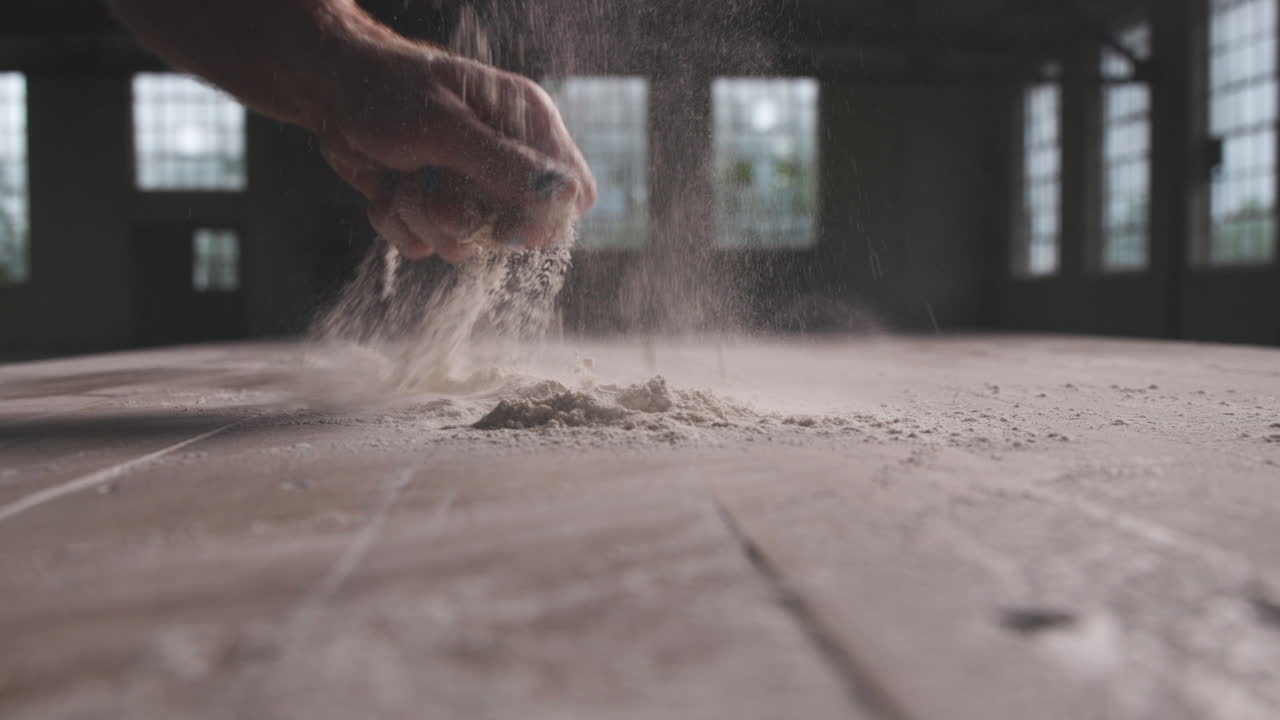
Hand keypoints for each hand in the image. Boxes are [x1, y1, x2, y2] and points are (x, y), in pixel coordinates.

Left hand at [318, 47, 596, 261]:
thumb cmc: (390, 93)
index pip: (573, 192)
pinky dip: (400, 224)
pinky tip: (386, 188)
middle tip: (434, 188)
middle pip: (522, 230)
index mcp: (528, 126)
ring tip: (402, 181)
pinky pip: (429, 245)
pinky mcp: (435, 209)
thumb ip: (505, 166)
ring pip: (470, 243)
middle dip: (471, 219)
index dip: (547, 214)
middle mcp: (507, 160)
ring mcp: (471, 188)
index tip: (508, 218)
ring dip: (425, 220)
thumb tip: (562, 202)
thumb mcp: (447, 128)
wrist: (329, 94)